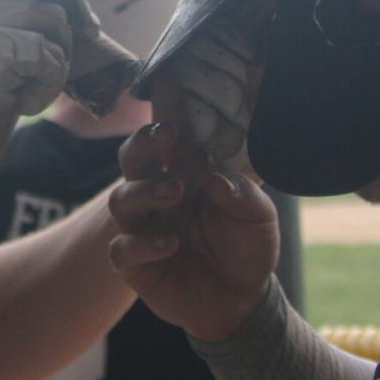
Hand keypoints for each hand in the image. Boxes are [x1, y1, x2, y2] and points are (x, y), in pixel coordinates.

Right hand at [108, 120, 277, 341]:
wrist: (242, 302)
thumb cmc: (247, 248)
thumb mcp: (259, 217)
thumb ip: (242, 193)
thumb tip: (214, 178)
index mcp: (188, 174)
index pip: (171, 135)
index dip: (166, 106)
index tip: (165, 76)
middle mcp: (160, 195)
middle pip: (133, 158)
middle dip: (143, 143)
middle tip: (167, 135)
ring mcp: (144, 228)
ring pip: (121, 199)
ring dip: (145, 192)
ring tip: (174, 193)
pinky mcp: (136, 263)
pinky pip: (122, 248)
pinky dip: (143, 244)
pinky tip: (171, 244)